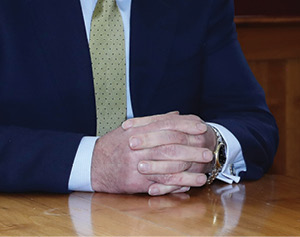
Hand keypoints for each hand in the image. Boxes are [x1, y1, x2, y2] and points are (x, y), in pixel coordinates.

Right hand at [91, 111, 213, 194]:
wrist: (91, 164)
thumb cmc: (113, 145)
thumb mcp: (131, 127)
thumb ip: (155, 120)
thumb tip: (177, 113)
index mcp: (138, 130)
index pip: (167, 125)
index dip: (186, 125)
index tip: (201, 127)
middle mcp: (138, 146)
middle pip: (171, 146)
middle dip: (192, 149)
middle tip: (208, 151)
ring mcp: (136, 164)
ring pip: (167, 167)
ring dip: (188, 171)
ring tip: (204, 172)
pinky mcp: (135, 181)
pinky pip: (158, 183)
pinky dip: (175, 185)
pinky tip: (188, 185)